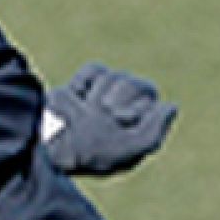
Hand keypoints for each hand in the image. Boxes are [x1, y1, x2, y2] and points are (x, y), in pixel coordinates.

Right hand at [42, 61, 176, 176]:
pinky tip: (76, 99)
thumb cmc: (90, 149)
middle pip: (135, 84)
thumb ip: (154, 130)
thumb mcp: (129, 147)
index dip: (135, 107)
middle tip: (104, 115)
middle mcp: (122, 115)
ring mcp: (101, 101)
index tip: (119, 120)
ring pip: (115, 76)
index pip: (150, 98)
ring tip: (86, 111)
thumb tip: (172, 106)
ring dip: (100, 93)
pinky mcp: (80, 88)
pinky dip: (84, 82)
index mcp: (137, 132)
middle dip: (118, 97)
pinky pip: (94, 70)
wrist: (48, 136)